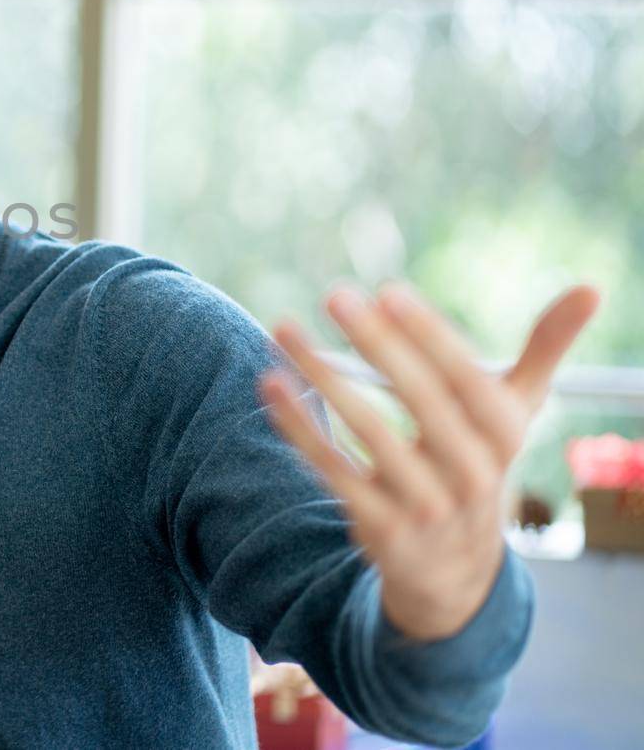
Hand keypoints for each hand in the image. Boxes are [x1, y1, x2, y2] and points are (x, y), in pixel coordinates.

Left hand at [259, 282, 600, 640]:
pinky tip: (270, 384)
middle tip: (336, 295)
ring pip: (369, 433)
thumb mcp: (515, 413)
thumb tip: (592, 287)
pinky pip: (333, 470)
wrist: (455, 575)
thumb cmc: (479, 463)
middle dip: (378, 345)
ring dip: (322, 378)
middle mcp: (472, 472)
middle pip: (421, 402)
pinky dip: (298, 427)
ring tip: (284, 330)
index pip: (469, 380)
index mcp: (505, 436)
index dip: (430, 336)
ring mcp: (425, 504)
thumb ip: (546, 350)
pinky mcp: (379, 527)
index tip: (388, 291)